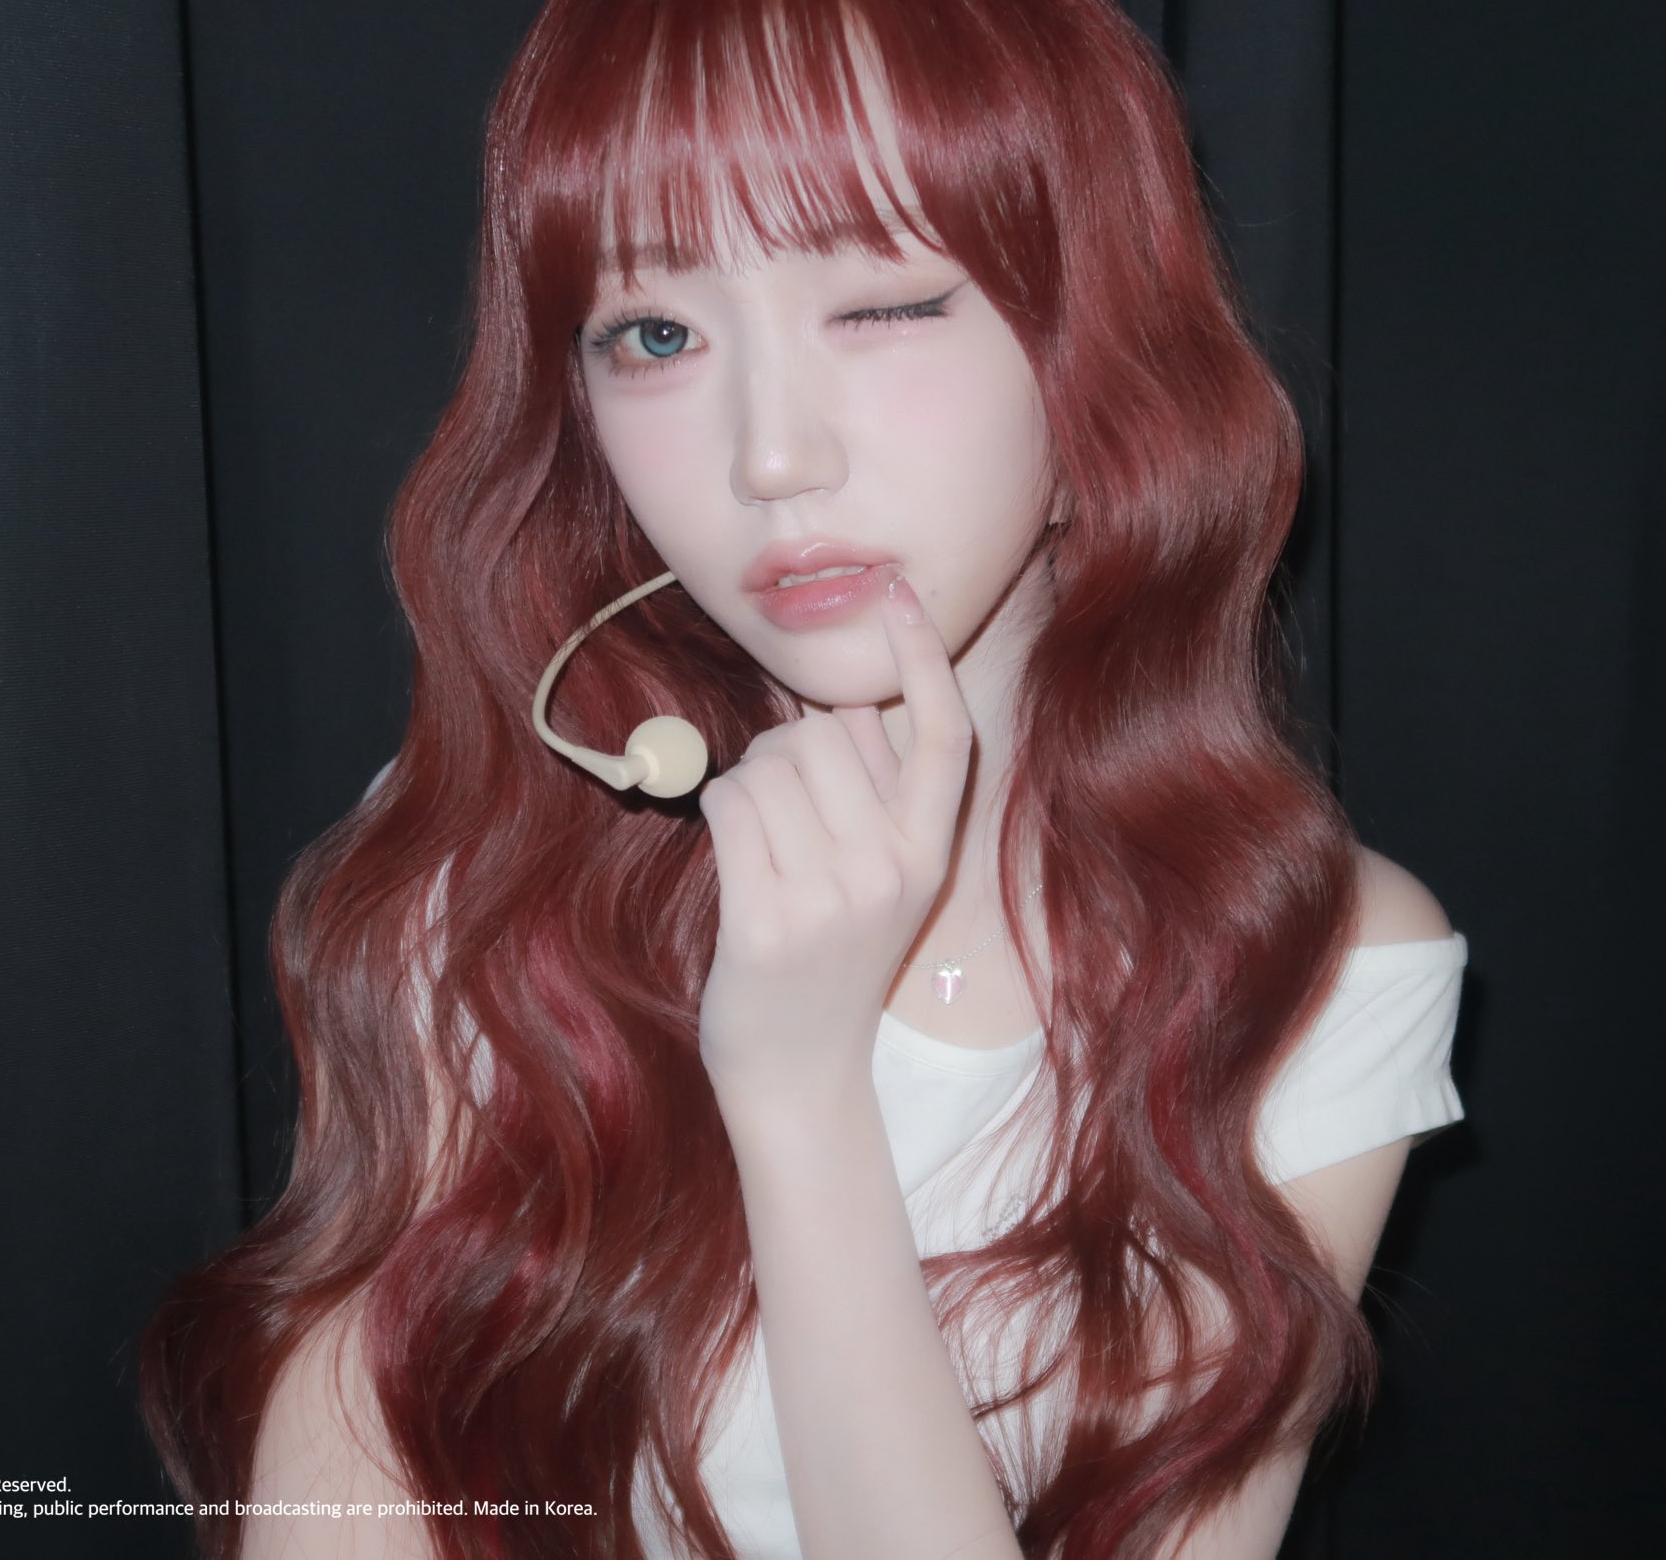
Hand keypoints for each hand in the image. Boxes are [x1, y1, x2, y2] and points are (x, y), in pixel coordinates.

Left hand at [694, 568, 975, 1112]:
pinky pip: (729, 805)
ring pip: (768, 765)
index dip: (924, 658)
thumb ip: (870, 793)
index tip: (899, 593)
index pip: (946, 736)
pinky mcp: (767, 922)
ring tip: (759, 840)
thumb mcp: (880, 879)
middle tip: (781, 808)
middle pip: (823, 737)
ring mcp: (831, 900)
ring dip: (746, 783)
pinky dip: (718, 811)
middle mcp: (891, 872)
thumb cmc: (829, 958)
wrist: (801, 1073)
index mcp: (928, 854)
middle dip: (784, 749)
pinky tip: (731, 856)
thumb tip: (841, 704)